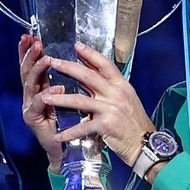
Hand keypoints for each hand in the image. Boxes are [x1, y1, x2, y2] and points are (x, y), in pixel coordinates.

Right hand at [18, 34, 64, 172]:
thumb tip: (71, 55)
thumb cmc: (69, 121)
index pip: (32, 65)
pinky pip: (37, 106)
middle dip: (29, 55)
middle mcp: (31, 95)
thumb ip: (64, 78)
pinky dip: (45, 96)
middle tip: (34, 42)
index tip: (30, 35)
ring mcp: (29, 107)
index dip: (29, 50)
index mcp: (39, 87)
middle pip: (26, 71)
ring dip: (37, 71)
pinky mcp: (33, 120)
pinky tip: (54, 89)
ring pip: (29, 86)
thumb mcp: (67, 95)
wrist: (67, 148)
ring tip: (45, 59)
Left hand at [39, 42, 154, 167]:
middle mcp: (116, 94)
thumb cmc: (135, 122)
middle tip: (53, 62)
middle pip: (88, 76)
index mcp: (122, 85)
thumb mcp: (126, 99)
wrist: (145, 144)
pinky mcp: (105, 125)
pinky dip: (69, 132)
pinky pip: (83, 127)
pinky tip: (58, 136)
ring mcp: (110, 109)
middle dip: (68, 68)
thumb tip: (90, 78)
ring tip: (44, 97)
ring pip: (80, 100)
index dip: (90, 54)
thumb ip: (109, 89)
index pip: (105, 64)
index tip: (76, 45)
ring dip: (60, 99)